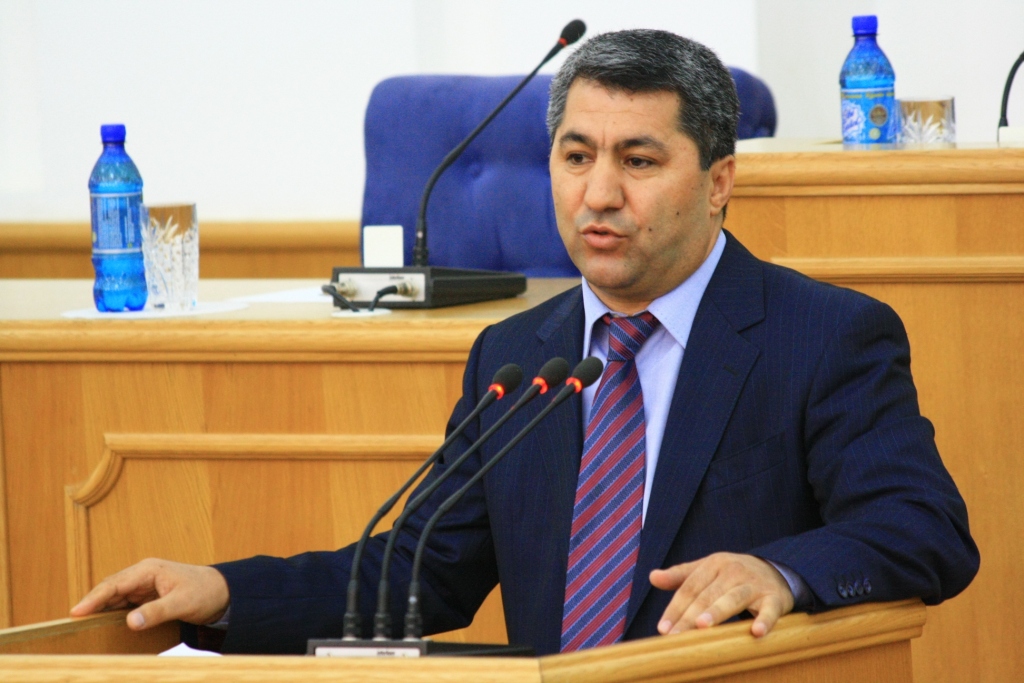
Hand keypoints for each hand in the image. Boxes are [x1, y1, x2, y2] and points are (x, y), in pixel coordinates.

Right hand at [70, 558, 229, 629]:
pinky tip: (104, 626)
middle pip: (110, 589)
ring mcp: (144, 585)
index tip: (76, 612)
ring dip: (101, 610)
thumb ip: (156, 612)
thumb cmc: (205, 592)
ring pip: (115, 597)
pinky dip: (113, 614)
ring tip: (83, 627)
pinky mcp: (147, 596)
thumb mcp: (182, 603)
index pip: (114, 583)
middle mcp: (143, 575)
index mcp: (149, 570)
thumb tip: (130, 622)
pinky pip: (124, 604)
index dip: (94, 598)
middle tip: (73, 624)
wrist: (222, 592)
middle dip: (92, 604)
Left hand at [649, 552, 793, 637]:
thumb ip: (680, 576)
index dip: (675, 608)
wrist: (775, 570)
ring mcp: (754, 584)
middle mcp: (733, 571)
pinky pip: (769, 610)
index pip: (690, 588)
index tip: (663, 628)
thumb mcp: (707, 570)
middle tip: (676, 635)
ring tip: (701, 626)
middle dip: (689, 616)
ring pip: (733, 599)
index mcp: (713, 564)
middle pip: (707, 596)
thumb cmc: (732, 575)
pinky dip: (764, 620)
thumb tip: (652, 577)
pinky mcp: (774, 597)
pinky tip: (756, 632)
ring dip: (717, 612)